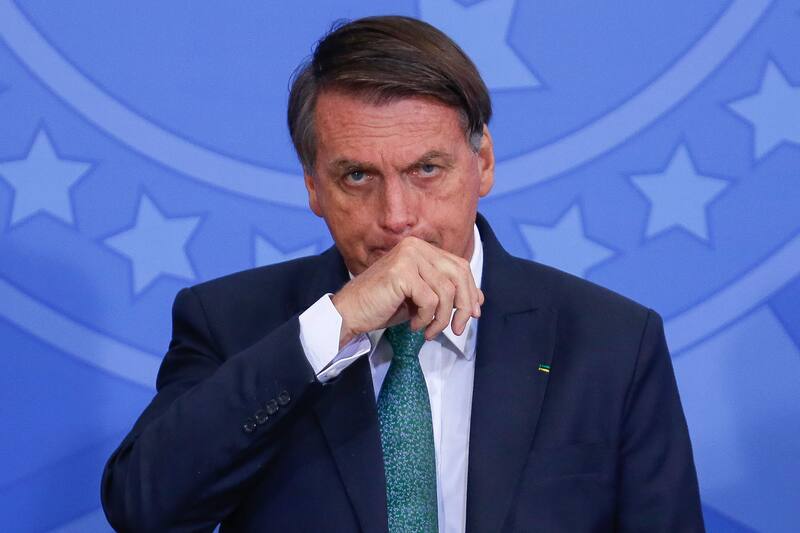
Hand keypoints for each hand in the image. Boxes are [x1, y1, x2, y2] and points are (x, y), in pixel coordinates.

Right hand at [331, 237, 483, 347]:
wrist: (350, 313)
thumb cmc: (384, 305)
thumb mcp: (421, 297)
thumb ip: (446, 293)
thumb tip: (479, 299)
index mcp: (421, 248)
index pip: (460, 266)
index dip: (472, 291)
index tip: (474, 314)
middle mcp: (415, 247)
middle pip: (459, 275)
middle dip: (464, 306)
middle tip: (458, 329)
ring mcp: (408, 257)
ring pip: (446, 290)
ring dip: (441, 318)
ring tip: (429, 331)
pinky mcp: (401, 272)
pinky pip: (430, 300)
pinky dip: (426, 318)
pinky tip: (415, 325)